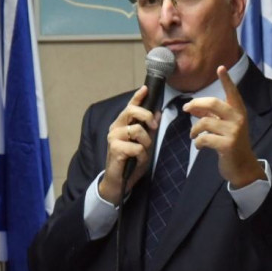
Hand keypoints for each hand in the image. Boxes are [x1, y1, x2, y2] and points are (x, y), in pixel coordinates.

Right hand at [99, 86, 159, 203]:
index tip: (146, 88)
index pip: (130, 107)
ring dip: (146, 143)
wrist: (118, 182)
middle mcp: (115, 128)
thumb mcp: (143, 144)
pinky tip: (136, 161)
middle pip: (131, 111)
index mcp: (121, 125)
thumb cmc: (130, 162)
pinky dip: (142, 156)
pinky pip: (137, 147)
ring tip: (142, 153)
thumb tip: (157, 112)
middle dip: (146, 116)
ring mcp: (113, 138)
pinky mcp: (115, 149)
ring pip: (137, 130)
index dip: (138, 97)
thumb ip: (148, 129)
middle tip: (154, 127)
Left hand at [183, 66, 264, 187]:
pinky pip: (205, 138)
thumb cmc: (230, 143)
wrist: (242, 166)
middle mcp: (238, 118)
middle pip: (213, 103)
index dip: (226, 80)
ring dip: (194, 130)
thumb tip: (191, 107)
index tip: (221, 67)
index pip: (232, 92)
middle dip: (196, 104)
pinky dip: (198, 142)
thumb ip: (209, 115)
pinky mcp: (228, 144)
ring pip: (205, 122)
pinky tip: (199, 146)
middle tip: (186, 109)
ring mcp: (234, 131)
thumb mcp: (223, 126)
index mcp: (238, 111)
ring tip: (193, 136)